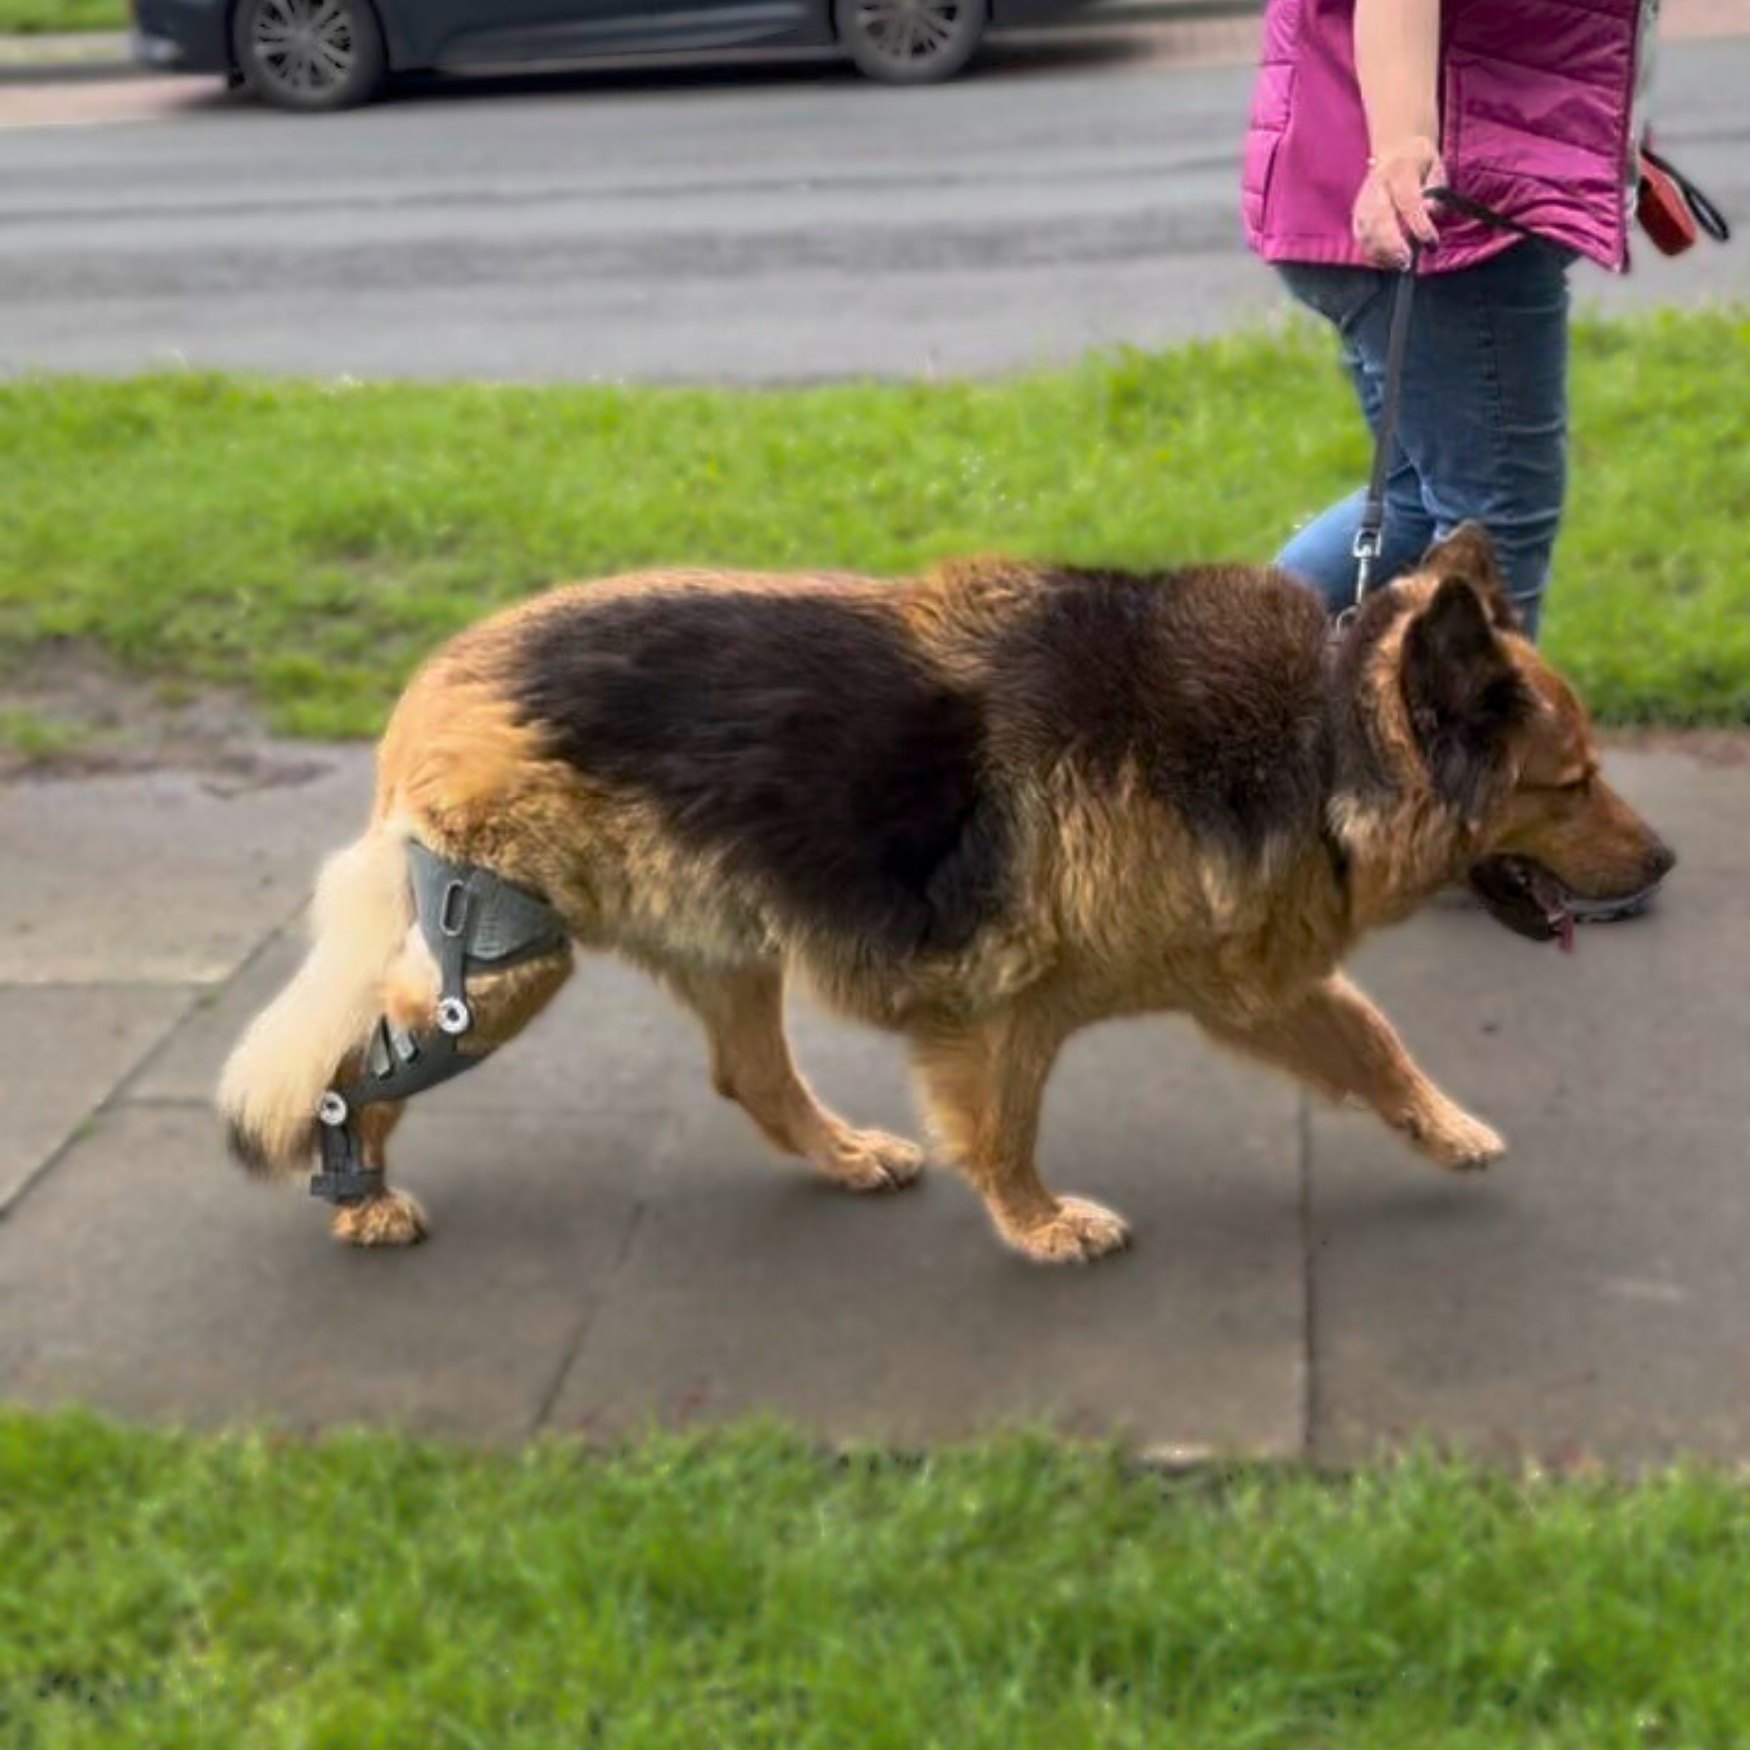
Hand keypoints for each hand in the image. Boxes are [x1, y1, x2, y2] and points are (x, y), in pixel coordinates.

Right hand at [1352, 136, 1444, 267]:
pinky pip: (1360, 236)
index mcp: (1400, 172)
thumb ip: (1436, 189)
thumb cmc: (1420, 162)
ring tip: (1397, 265)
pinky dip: (1370, 252)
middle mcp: (1377, 187)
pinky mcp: (1357, 212)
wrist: (1396, 149)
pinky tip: (1384, 261)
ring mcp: (1363, 200)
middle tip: (1407, 261)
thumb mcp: (1436, 167)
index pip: (1408, 202)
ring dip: (1381, 252)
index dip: (1419, 225)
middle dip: (1393, 245)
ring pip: (1366, 231)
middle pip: (1380, 220)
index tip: (1430, 242)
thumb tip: (1429, 210)